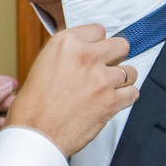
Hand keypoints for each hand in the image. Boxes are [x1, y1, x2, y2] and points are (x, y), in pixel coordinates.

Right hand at [6, 24, 138, 157]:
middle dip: (116, 56)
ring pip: (130, 71)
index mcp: (65, 43)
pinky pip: (133, 93)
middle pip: (120, 45)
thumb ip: (66, 55)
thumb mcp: (42, 65)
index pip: (98, 30)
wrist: (35, 134)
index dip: (97, 44)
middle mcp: (85, 56)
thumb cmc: (32, 106)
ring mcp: (101, 78)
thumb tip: (82, 54)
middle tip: (106, 68)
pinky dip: (126, 98)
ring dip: (122, 80)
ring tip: (108, 88)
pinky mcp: (111, 100)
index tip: (95, 52)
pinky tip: (115, 101)